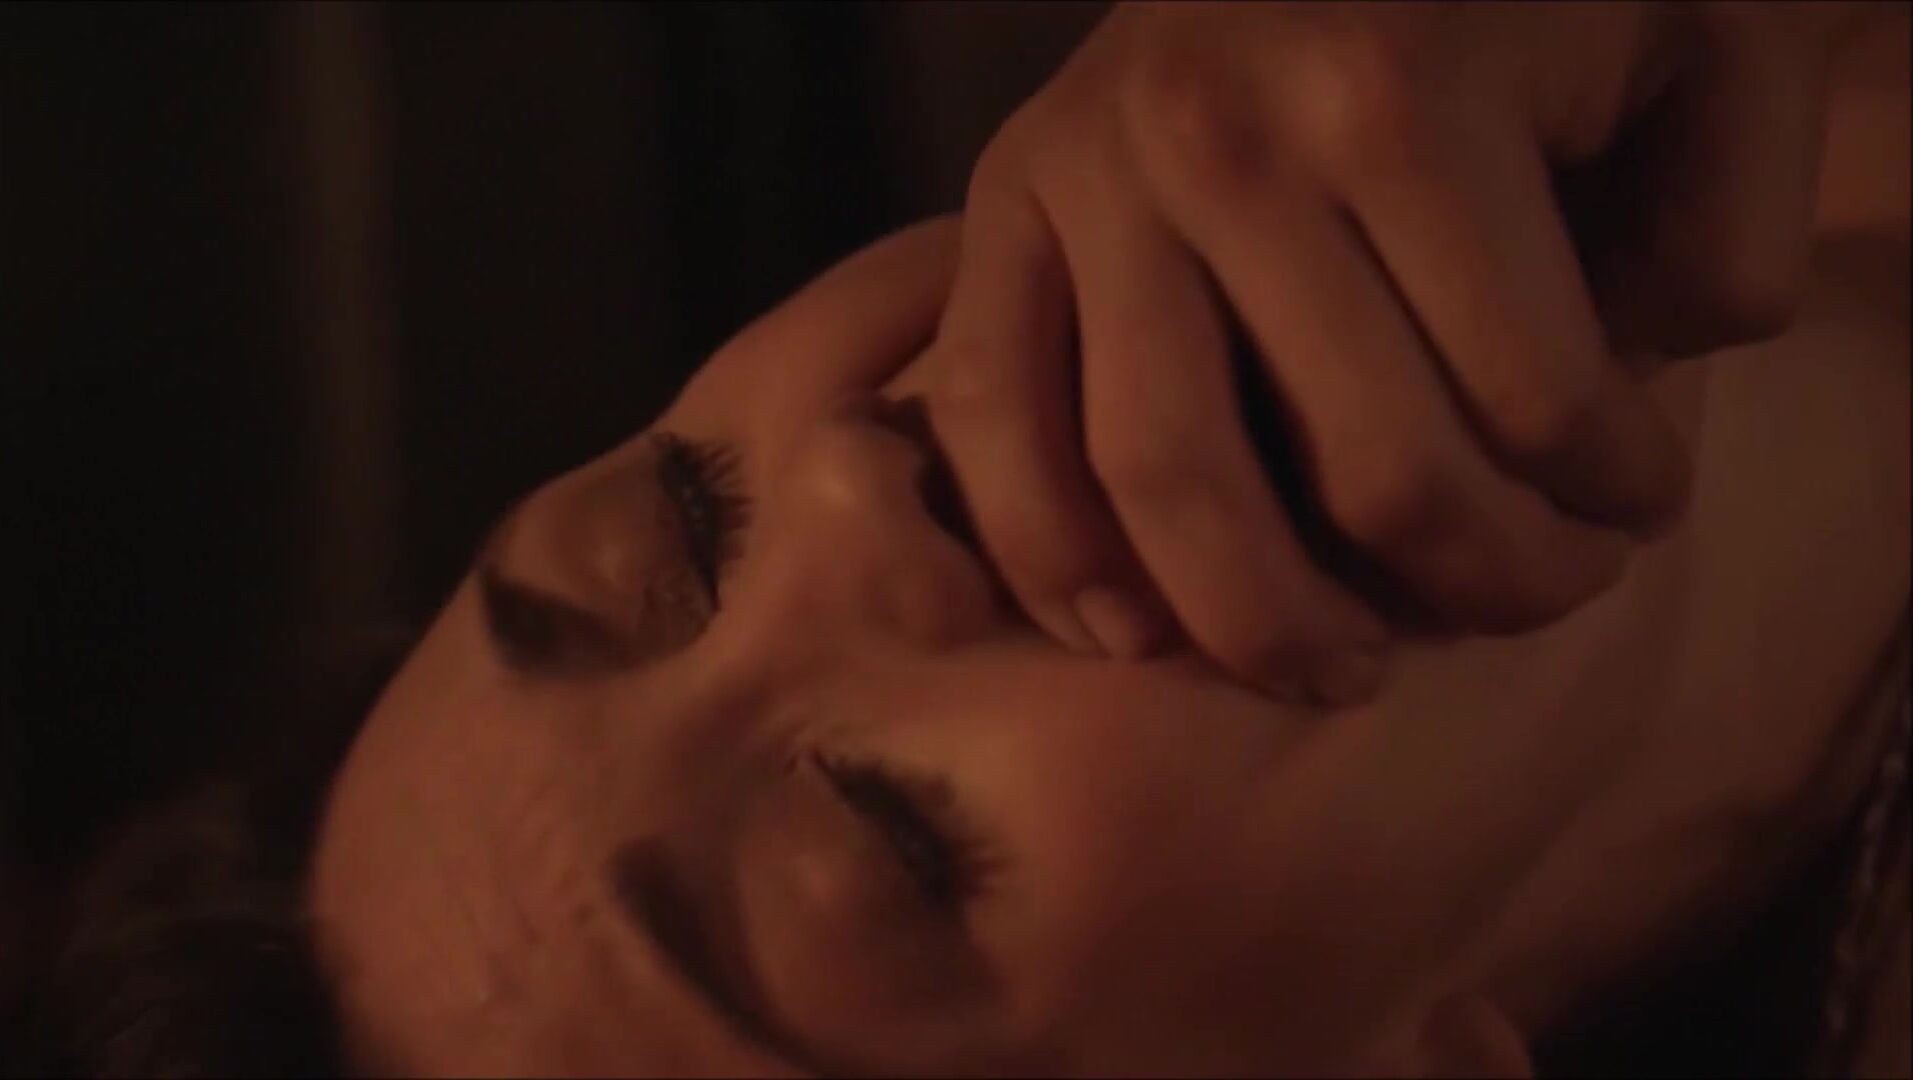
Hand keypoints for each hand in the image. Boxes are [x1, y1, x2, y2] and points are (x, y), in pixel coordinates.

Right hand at [923, 1, 1854, 703]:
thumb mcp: (1703, 52)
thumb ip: (1729, 226)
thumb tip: (1634, 392)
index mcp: (1400, 91)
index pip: (1530, 401)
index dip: (1613, 495)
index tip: (1639, 500)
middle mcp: (1215, 135)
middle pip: (1364, 471)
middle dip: (1481, 581)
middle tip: (1532, 593)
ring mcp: (1087, 173)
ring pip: (1160, 481)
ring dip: (1268, 625)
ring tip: (1344, 668)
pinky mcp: (1001, 208)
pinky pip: (989, 415)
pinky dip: (1048, 551)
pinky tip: (1129, 631)